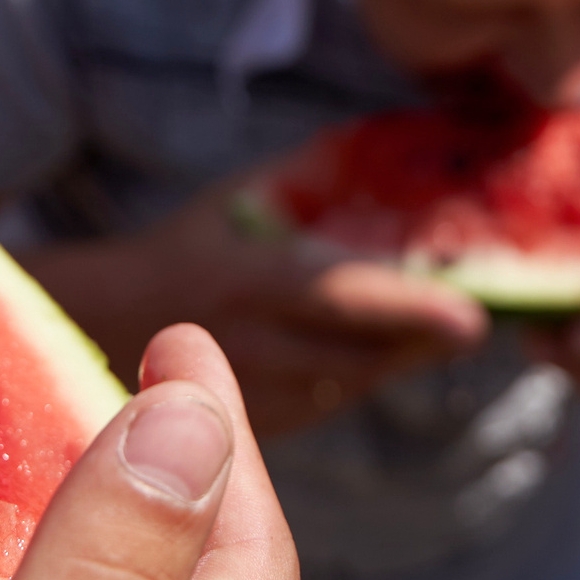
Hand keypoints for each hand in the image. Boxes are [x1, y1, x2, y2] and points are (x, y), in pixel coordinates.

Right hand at [26, 179, 490, 437]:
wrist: (106, 325)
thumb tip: (393, 146)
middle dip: (419, 339)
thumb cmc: (187, 248)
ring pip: (349, 387)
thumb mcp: (237, 199)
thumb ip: (308, 178)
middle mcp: (246, 345)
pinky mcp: (253, 433)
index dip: (406, 307)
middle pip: (360, 356)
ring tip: (425, 329)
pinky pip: (326, 406)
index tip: (472, 317)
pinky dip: (356, 379)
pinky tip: (367, 352)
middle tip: (465, 321)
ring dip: (392, 358)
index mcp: (243, 280)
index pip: (336, 296)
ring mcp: (248, 398)